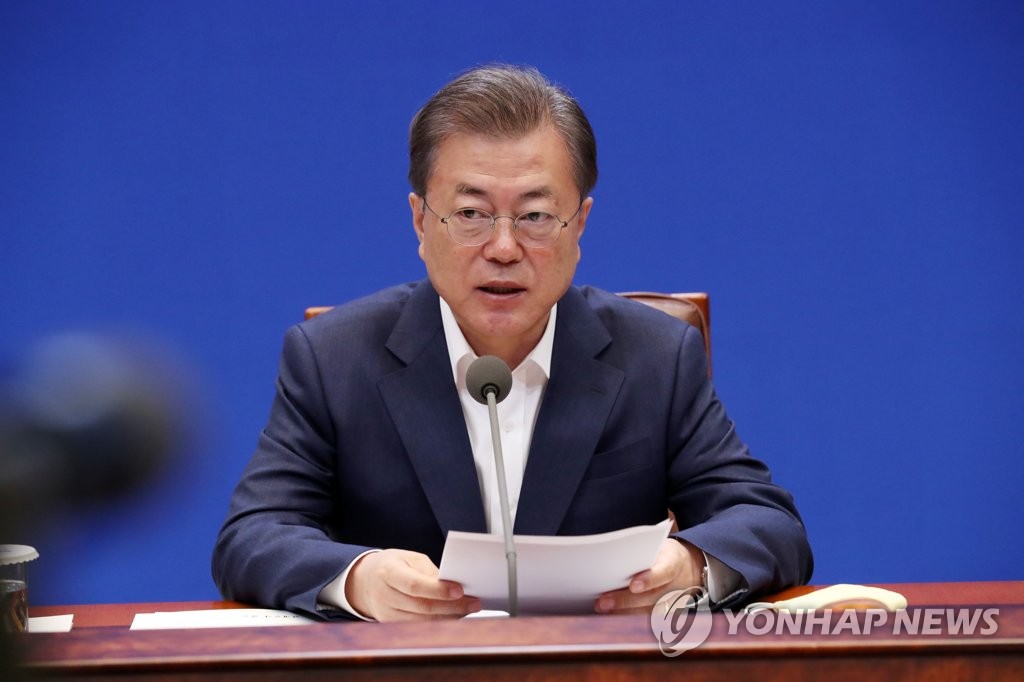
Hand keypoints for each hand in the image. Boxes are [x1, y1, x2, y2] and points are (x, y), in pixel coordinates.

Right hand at [344, 549, 480, 621]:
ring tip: (468, 610)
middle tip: (474, 603)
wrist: (365, 581)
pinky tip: (454, 616)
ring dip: (449, 617)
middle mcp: (384, 595)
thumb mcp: (409, 558)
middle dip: (452, 606)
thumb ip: (429, 572)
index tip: (460, 590)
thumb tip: (453, 586)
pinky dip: (438, 623)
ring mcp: (385, 614)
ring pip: (422, 621)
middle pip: (421, 607)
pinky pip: (418, 627)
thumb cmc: (393, 565)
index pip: (414, 585)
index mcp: (388, 572)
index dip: (438, 590)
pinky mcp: (390, 625)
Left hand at [594, 538, 704, 614]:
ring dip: (623, 612)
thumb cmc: (665, 553)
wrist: (690, 568)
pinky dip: (627, 617)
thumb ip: (643, 552)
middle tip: (603, 602)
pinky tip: (609, 614)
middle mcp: (677, 585)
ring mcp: (674, 603)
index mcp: (676, 561)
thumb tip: (613, 558)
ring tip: (601, 609)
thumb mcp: (660, 544)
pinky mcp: (667, 614)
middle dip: (625, 600)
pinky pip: (646, 618)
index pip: (666, 571)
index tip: (633, 585)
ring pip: (648, 611)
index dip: (650, 579)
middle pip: (652, 596)